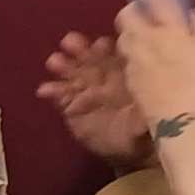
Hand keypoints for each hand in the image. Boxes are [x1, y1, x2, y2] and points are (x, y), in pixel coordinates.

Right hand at [37, 32, 154, 166]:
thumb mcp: (150, 120)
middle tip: (70, 42)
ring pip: (72, 72)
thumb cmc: (145, 129)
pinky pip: (59, 95)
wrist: (129, 153)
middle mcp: (104, 77)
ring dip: (63, 64)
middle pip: (90, 58)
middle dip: (80, 48)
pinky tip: (44, 89)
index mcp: (125, 74)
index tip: (101, 44)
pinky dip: (51, 90)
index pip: (114, 56)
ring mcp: (86, 90)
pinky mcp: (71, 106)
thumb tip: (147, 107)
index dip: (106, 48)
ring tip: (54, 61)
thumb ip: (147, 111)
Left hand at [110, 0, 194, 139]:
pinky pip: (127, 59)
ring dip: (133, 34)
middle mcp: (145, 39)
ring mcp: (133, 59)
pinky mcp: (129, 78)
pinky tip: (149, 66)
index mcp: (168, 28)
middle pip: (127, 15)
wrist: (183, 121)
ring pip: (124, 37)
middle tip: (148, 17)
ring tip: (149, 41)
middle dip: (134, 11)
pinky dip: (135, 56)